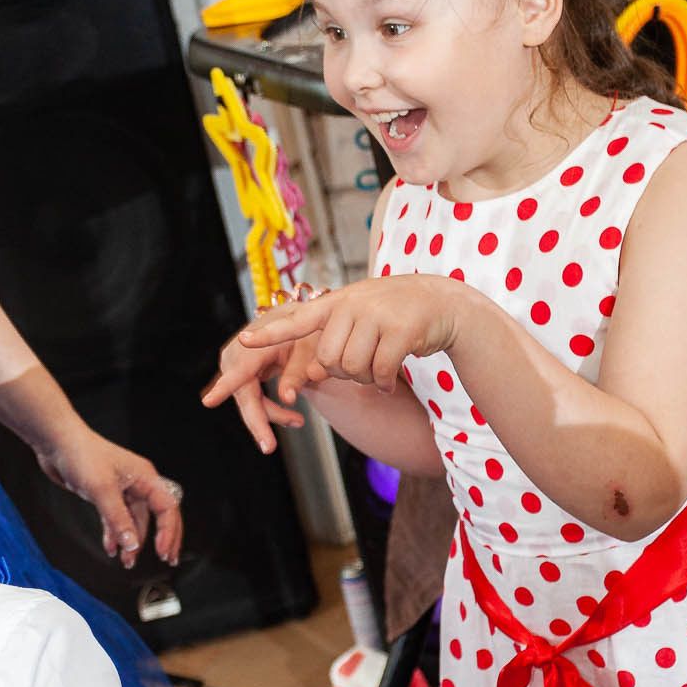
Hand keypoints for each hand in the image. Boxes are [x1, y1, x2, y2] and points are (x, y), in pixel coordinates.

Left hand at [34, 420, 183, 567]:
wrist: (56, 443)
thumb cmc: (82, 454)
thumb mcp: (102, 490)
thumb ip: (118, 519)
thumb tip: (132, 544)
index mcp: (145, 477)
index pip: (167, 508)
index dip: (168, 531)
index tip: (163, 553)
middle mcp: (138, 483)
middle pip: (157, 515)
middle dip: (160, 539)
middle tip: (165, 559)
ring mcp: (123, 489)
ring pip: (134, 521)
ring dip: (131, 542)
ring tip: (127, 562)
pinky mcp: (107, 495)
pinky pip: (117, 519)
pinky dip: (114, 534)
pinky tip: (110, 548)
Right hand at [202, 317, 317, 453]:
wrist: (293, 319)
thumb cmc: (302, 329)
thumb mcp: (308, 349)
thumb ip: (297, 374)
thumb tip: (288, 399)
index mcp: (255, 342)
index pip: (239, 369)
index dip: (224, 387)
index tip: (208, 401)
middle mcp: (237, 353)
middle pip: (244, 394)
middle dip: (259, 420)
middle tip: (268, 446)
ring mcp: (234, 364)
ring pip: (247, 400)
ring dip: (271, 414)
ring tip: (297, 421)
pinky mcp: (237, 373)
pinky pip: (249, 397)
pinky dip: (268, 408)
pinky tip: (291, 416)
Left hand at [210, 279, 468, 409]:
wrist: (443, 304)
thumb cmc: (396, 316)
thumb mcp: (362, 319)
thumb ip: (336, 339)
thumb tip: (311, 372)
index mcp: (338, 302)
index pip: (297, 320)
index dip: (270, 335)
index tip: (243, 343)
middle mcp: (353, 305)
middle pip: (328, 360)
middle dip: (344, 373)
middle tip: (363, 367)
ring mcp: (377, 315)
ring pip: (353, 368)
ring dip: (365, 379)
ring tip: (379, 367)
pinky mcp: (400, 330)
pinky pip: (379, 372)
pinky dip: (383, 383)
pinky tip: (391, 382)